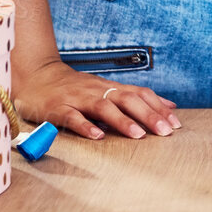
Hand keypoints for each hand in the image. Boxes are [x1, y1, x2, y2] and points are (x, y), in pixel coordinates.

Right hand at [13, 58, 180, 140]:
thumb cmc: (74, 87)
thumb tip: (169, 106)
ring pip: (103, 108)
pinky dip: (86, 126)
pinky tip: (97, 136)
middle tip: (165, 132)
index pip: (140, 94)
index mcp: (110, 88)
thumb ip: (134, 97)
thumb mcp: (106, 89)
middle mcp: (97, 91)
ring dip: (122, 121)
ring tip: (138, 135)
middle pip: (127, 100)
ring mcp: (77, 99)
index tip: (175, 124)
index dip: (158, 108)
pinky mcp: (57, 108)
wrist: (37, 75)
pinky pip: (73, 117)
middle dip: (148, 115)